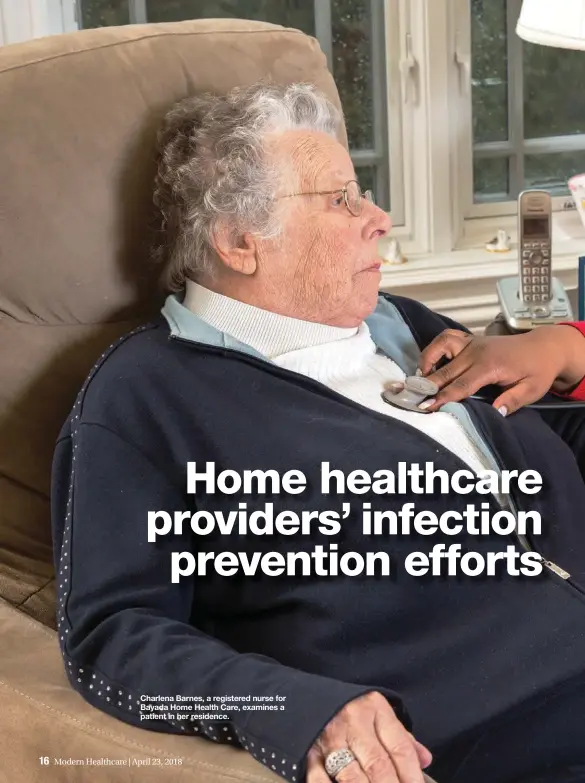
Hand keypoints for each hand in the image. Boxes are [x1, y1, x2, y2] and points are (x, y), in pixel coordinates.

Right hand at [306, 691, 431, 782]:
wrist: (308, 695)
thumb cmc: (352, 709)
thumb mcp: (379, 713)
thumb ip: (401, 737)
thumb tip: (425, 760)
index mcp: (374, 708)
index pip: (399, 746)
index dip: (412, 775)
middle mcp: (352, 722)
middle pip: (378, 764)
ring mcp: (330, 739)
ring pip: (352, 776)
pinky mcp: (309, 753)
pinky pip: (320, 780)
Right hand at [412, 326, 584, 414]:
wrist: (544, 347)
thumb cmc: (537, 371)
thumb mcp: (532, 390)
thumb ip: (513, 400)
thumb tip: (495, 412)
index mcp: (491, 366)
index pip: (461, 385)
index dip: (442, 397)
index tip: (426, 407)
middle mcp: (477, 352)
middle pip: (445, 371)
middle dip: (426, 386)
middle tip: (410, 398)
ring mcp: (472, 343)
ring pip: (441, 349)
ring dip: (427, 362)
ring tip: (418, 378)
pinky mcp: (470, 340)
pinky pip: (446, 339)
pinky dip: (434, 348)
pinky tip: (429, 363)